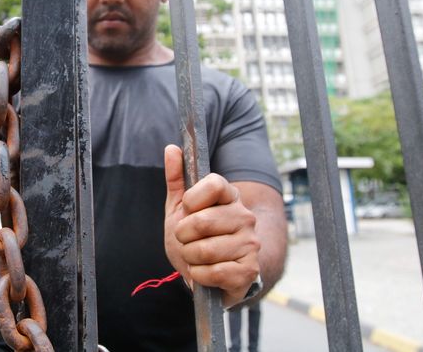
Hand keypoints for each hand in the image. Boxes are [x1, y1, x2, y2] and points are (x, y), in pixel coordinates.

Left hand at [163, 144, 260, 307]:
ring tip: (196, 257)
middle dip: (183, 235)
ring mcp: (250, 244)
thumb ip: (177, 178)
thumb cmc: (196, 236)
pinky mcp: (249, 270)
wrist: (215, 273)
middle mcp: (245, 217)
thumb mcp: (180, 207)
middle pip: (202, 221)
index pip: (214, 184)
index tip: (187, 210)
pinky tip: (205, 272)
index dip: (192, 199)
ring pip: (204, 250)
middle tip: (187, 240)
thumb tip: (171, 148)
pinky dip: (199, 275)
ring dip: (190, 257)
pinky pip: (212, 272)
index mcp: (230, 196)